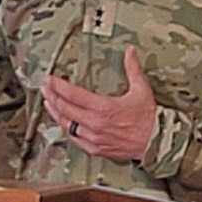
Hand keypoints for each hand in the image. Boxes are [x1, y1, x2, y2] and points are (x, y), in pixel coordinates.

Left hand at [41, 46, 157, 161]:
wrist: (155, 144)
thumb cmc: (149, 120)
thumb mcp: (142, 90)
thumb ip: (133, 69)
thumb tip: (130, 52)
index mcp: (104, 108)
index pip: (72, 95)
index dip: (58, 86)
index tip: (50, 79)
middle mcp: (95, 124)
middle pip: (64, 109)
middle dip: (51, 96)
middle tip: (45, 88)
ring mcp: (93, 138)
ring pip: (66, 124)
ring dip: (55, 113)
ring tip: (48, 103)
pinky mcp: (95, 149)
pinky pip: (74, 138)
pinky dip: (66, 128)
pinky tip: (63, 122)